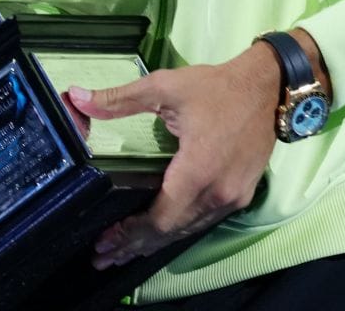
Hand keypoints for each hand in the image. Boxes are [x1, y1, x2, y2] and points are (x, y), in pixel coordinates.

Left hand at [65, 45, 280, 269]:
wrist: (268, 87)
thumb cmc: (216, 87)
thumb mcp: (164, 87)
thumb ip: (118, 99)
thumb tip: (76, 98)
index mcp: (197, 170)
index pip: (160, 218)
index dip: (130, 233)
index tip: (104, 240)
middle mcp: (217, 193)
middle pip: (171, 232)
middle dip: (135, 245)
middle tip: (104, 256)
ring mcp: (232, 197)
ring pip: (188, 231)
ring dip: (156, 242)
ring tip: (125, 251)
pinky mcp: (240, 195)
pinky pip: (203, 221)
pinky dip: (178, 231)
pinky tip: (161, 234)